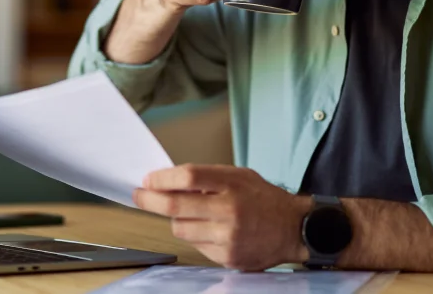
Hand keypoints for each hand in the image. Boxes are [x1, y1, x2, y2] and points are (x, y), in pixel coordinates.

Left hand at [133, 164, 310, 270]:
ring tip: (191, 214)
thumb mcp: (240, 176)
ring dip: (176, 219)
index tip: (148, 179)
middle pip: (176, 205)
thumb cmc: (263, 199)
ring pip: (180, 228)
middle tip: (139, 195)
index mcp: (233, 184)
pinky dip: (195, 236)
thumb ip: (208, 177)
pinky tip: (210, 229)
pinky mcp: (227, 256)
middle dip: (150, 200)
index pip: (188, 177)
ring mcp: (228, 236)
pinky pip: (195, 245)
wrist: (293, 229)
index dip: (162, 178)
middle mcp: (230, 210)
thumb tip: (168, 180)